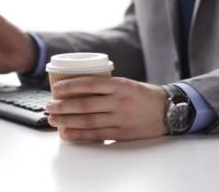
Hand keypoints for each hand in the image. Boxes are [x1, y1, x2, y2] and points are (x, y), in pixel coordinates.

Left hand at [46, 77, 168, 140]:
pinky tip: (67, 132)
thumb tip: (80, 89)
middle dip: (63, 106)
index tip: (56, 88)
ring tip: (53, 119)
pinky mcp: (122, 133)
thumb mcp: (128, 84)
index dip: (70, 86)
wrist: (169, 111)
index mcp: (121, 85)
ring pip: (88, 120)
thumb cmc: (145, 95)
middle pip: (85, 104)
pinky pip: (97, 134)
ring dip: (67, 120)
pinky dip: (79, 134)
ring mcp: (121, 119)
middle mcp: (120, 102)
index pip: (90, 83)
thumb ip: (108, 86)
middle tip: (49, 105)